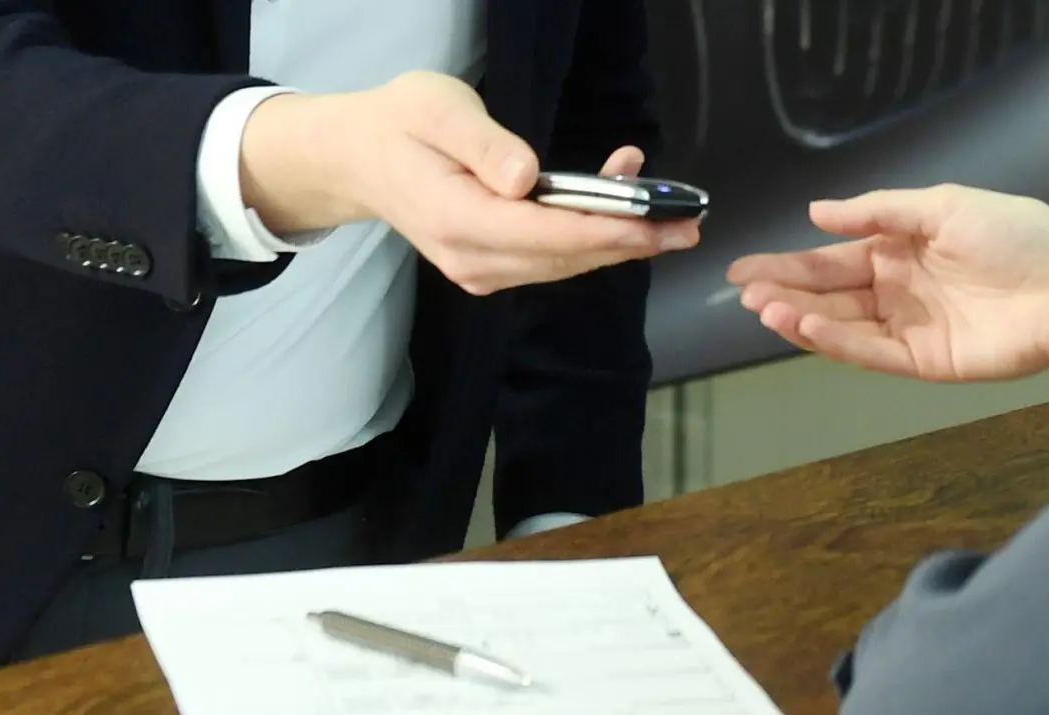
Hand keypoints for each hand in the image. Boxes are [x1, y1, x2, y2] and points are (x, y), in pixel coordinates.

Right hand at [240, 72, 701, 294]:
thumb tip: (525, 178)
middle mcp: (473, 260)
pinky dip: (590, 235)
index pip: (549, 237)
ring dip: (617, 236)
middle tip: (689, 222)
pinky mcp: (491, 268)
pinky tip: (617, 201)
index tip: (660, 223)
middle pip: (568, 258)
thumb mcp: (437, 109)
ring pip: (565, 263)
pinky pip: (551, 258)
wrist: (360, 158)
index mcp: (458, 221)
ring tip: (664, 205)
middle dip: (631, 240)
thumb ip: (483, 145)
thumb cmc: (401, 123)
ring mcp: (481, 271)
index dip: (611, 231)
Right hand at [727, 184, 1048, 381]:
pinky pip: (872, 353)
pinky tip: (806, 329)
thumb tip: (818, 212)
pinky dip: (837, 343)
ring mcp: (911, 328)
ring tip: (764, 310)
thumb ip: (878, 211)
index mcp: (900, 250)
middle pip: (829, 295)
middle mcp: (899, 290)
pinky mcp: (927, 362)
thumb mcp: (943, 205)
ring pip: (843, 326)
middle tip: (744, 294)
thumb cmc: (1018, 233)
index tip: (744, 269)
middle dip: (785, 293)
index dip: (787, 265)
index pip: (832, 261)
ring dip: (802, 319)